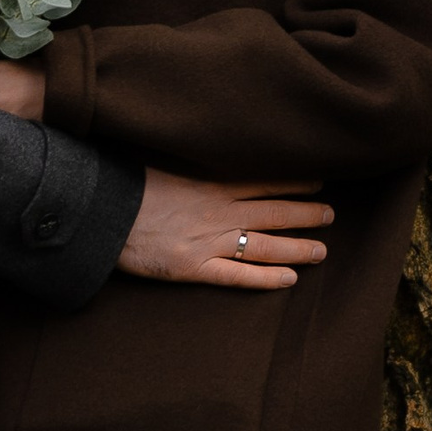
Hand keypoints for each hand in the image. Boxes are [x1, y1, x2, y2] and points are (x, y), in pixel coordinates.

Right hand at [121, 172, 332, 290]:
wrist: (100, 212)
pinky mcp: (194, 269)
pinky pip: (237, 276)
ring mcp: (208, 242)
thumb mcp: (162, 163)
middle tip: (331, 215)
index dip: (293, 183)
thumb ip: (189, 165)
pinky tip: (289, 279)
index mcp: (209, 185)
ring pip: (264, 244)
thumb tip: (204, 150)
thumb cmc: (126, 185)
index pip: (263, 182)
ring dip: (297, 247)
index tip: (318, 181)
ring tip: (322, 250)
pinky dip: (265, 278)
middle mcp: (217, 213)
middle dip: (306, 214)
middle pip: (273, 212)